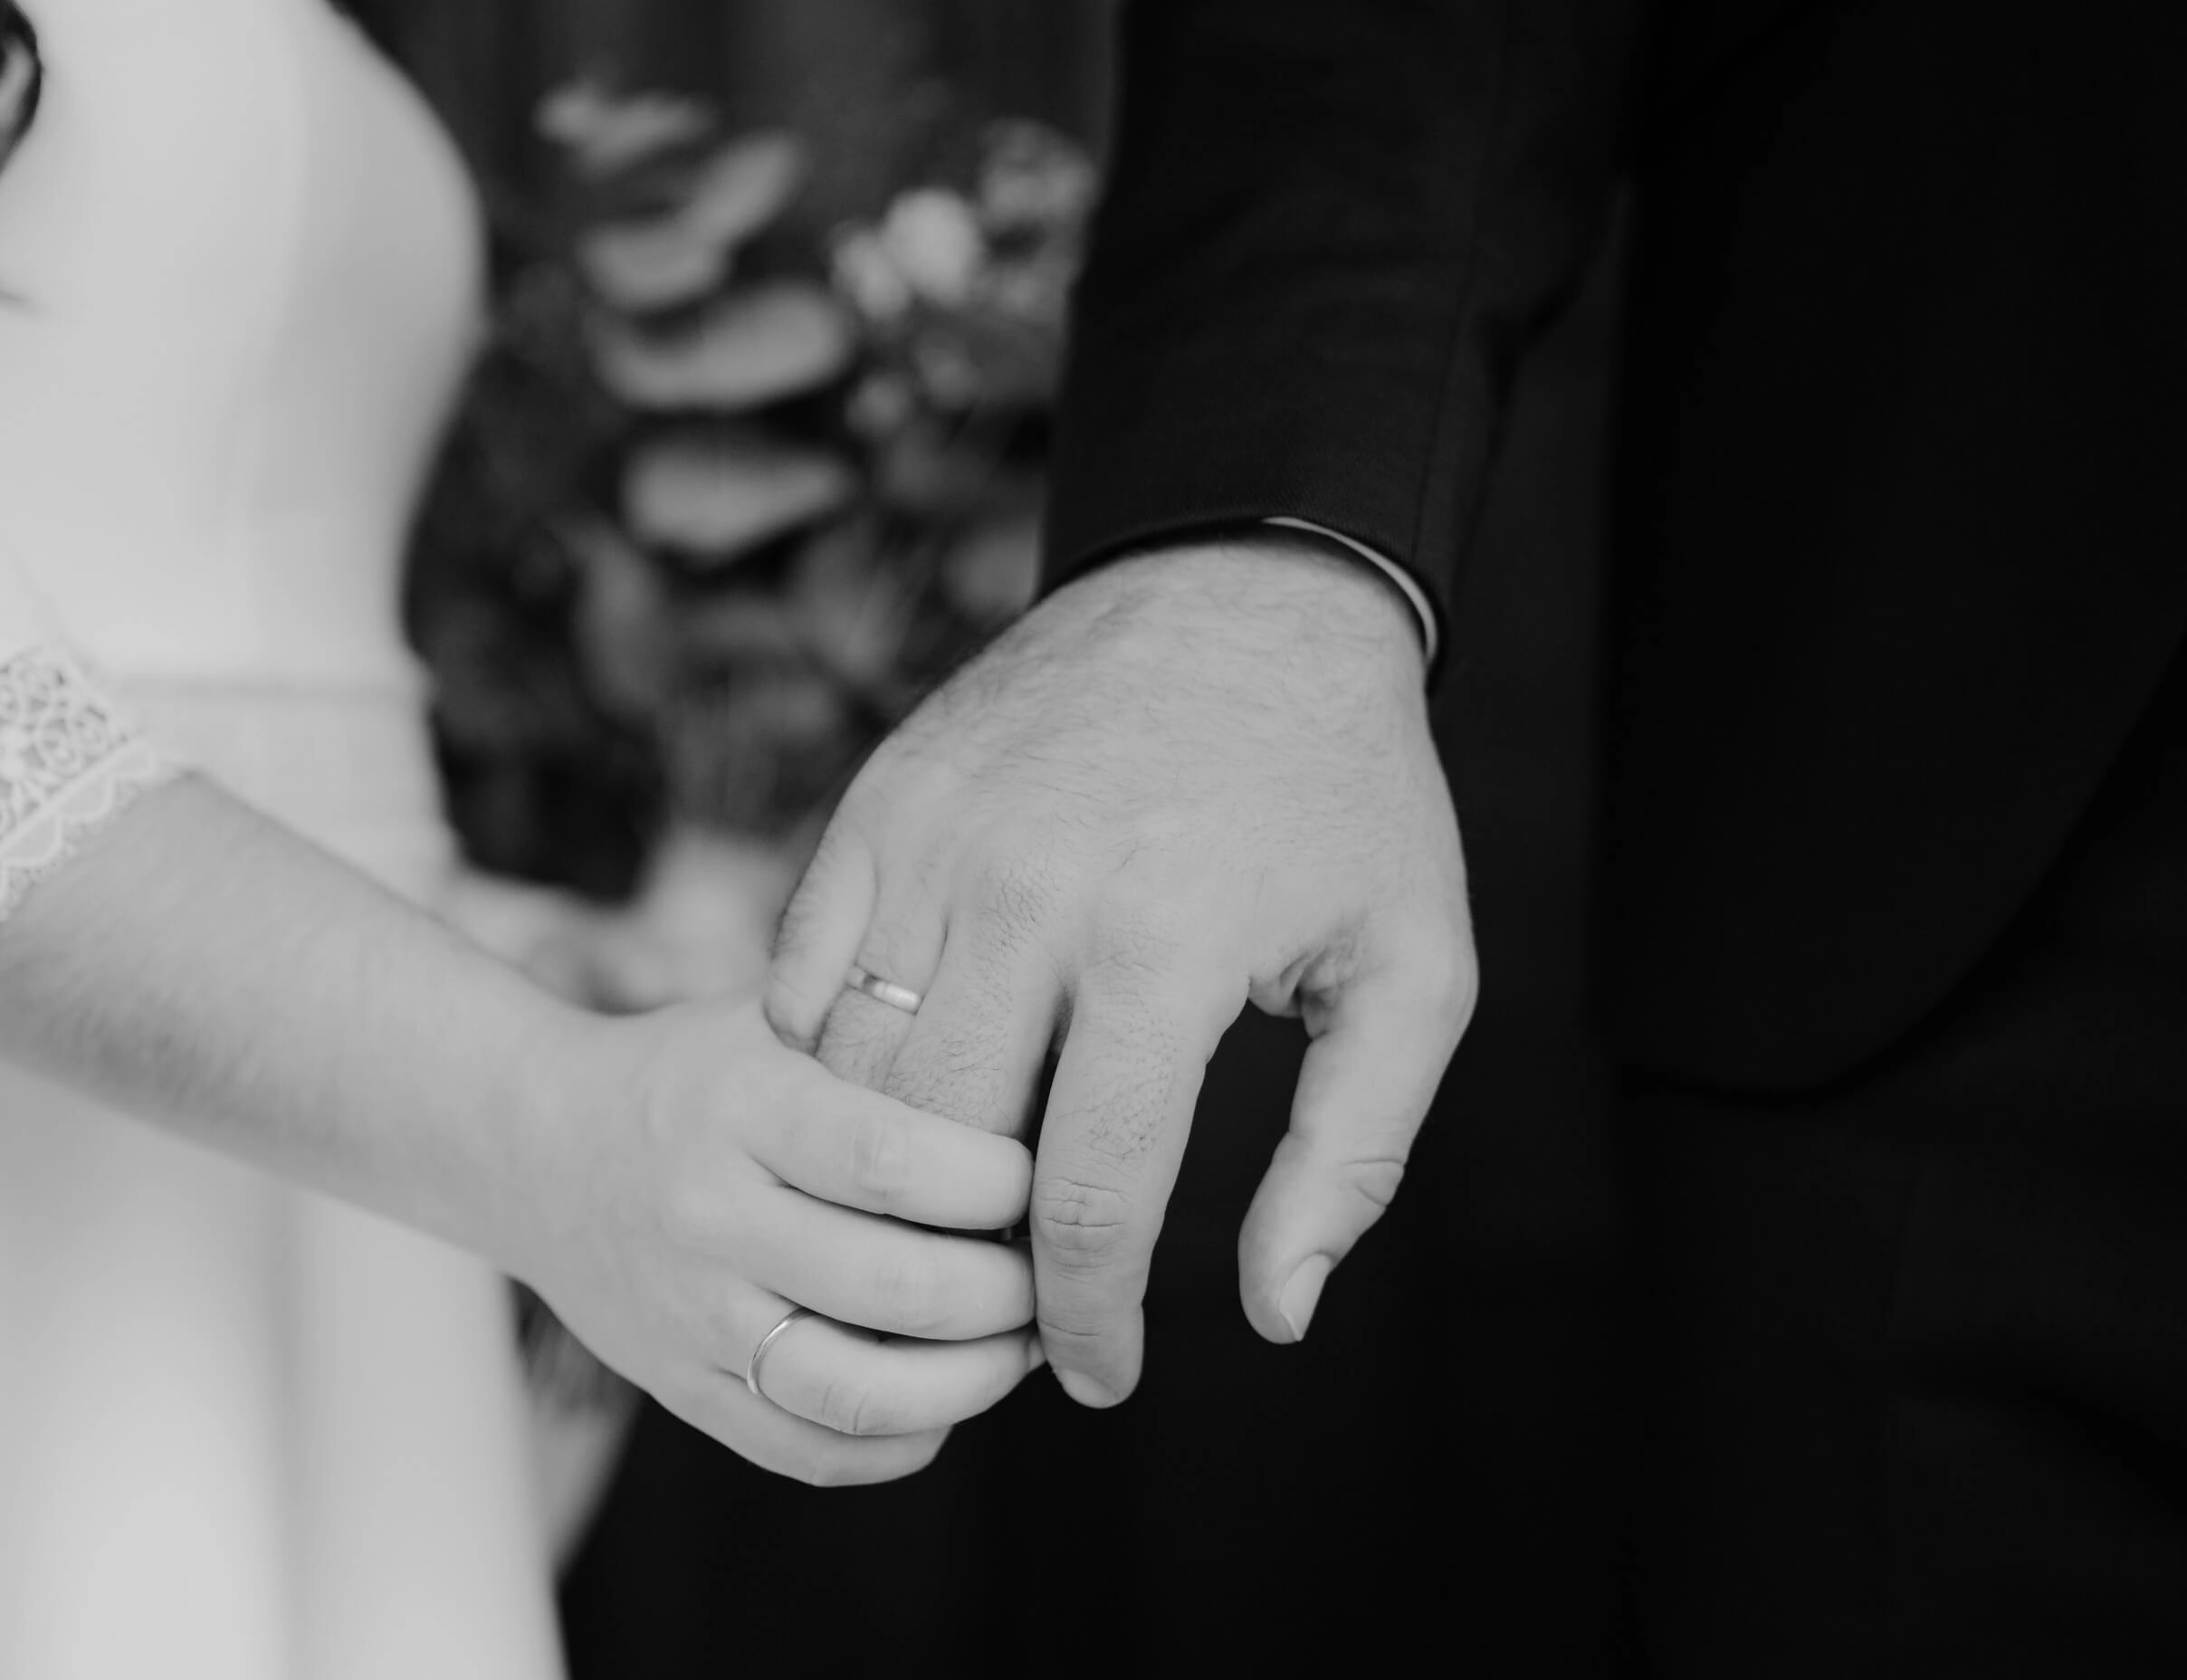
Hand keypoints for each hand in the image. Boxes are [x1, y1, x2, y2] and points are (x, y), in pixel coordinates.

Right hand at [517, 992, 1040, 1484]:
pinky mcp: (680, 1388)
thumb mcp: (775, 1016)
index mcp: (741, 1108)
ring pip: (858, 1392)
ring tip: (1019, 1344)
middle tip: (1053, 1269)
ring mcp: (690, 1316)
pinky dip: (900, 1443)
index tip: (1040, 1176)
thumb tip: (1040, 1071)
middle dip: (1009, 1291)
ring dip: (973, 1383)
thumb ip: (884, 1027)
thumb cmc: (698, 1073)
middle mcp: (709, 1217)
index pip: (891, 1162)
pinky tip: (946, 1398)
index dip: (995, 1183)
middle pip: (896, 1287)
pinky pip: (809, 1452)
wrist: (535, 1146)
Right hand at [766, 539, 1475, 1406]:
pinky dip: (835, 1061)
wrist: (1238, 593)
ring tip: (969, 1207)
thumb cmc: (1341, 800)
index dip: (1085, 1319)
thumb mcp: (1410, 971)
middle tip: (1028, 1295)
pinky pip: (802, 980)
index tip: (1095, 1374)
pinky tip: (910, 1086)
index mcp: (1164, 949)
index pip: (1084, 1199)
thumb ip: (1352, 1156)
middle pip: (942, 1155)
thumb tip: (1272, 1314)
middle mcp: (1028, 898)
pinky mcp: (877, 807)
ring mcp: (934, 845)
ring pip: (857, 1077)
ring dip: (899, 1170)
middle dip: (978, 1262)